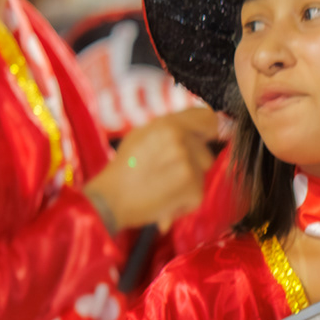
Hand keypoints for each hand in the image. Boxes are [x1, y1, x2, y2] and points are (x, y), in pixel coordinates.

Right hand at [84, 110, 216, 231]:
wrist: (110, 200)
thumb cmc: (124, 169)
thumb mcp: (141, 135)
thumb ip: (170, 127)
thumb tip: (199, 126)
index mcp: (167, 124)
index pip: (208, 118)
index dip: (210, 130)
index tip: (207, 140)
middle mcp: (179, 140)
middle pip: (206, 153)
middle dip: (193, 165)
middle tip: (168, 173)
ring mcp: (187, 164)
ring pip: (202, 175)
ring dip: (188, 183)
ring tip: (162, 186)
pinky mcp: (192, 188)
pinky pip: (198, 195)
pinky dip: (184, 202)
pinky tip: (163, 199)